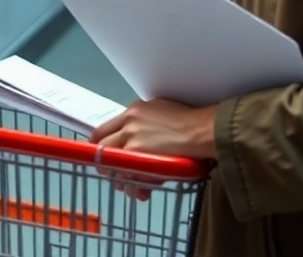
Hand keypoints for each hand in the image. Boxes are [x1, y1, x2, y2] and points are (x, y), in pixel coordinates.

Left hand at [90, 100, 217, 201]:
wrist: (201, 132)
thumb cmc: (190, 121)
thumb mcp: (162, 110)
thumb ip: (145, 121)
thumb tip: (141, 135)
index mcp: (133, 110)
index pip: (105, 128)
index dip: (103, 145)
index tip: (107, 156)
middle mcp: (127, 123)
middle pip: (100, 146)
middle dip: (106, 163)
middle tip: (116, 174)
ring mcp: (130, 140)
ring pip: (110, 164)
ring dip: (119, 178)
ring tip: (133, 188)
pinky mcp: (137, 158)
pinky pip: (125, 178)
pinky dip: (132, 187)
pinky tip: (144, 191)